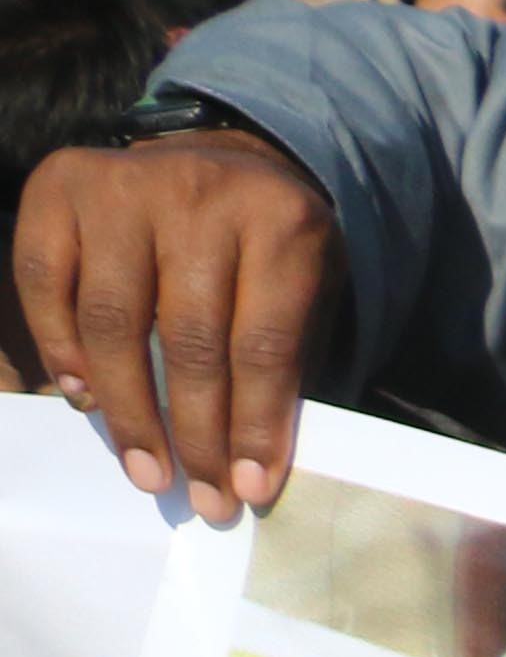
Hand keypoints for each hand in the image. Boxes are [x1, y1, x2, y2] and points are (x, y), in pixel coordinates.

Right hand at [12, 124, 341, 520]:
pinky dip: (62, 346)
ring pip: (113, 320)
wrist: (223, 159)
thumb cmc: (269, 248)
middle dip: (194, 433)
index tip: (251, 488)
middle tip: (201, 497)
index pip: (265, 344)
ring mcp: (123, 183)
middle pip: (189, 340)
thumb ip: (284, 362)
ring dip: (128, 410)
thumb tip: (249, 465)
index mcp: (281, 223)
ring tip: (148, 470)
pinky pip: (46, 281)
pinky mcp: (60, 183)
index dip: (255, 425)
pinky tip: (87, 398)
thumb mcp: (309, 290)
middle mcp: (200, 194)